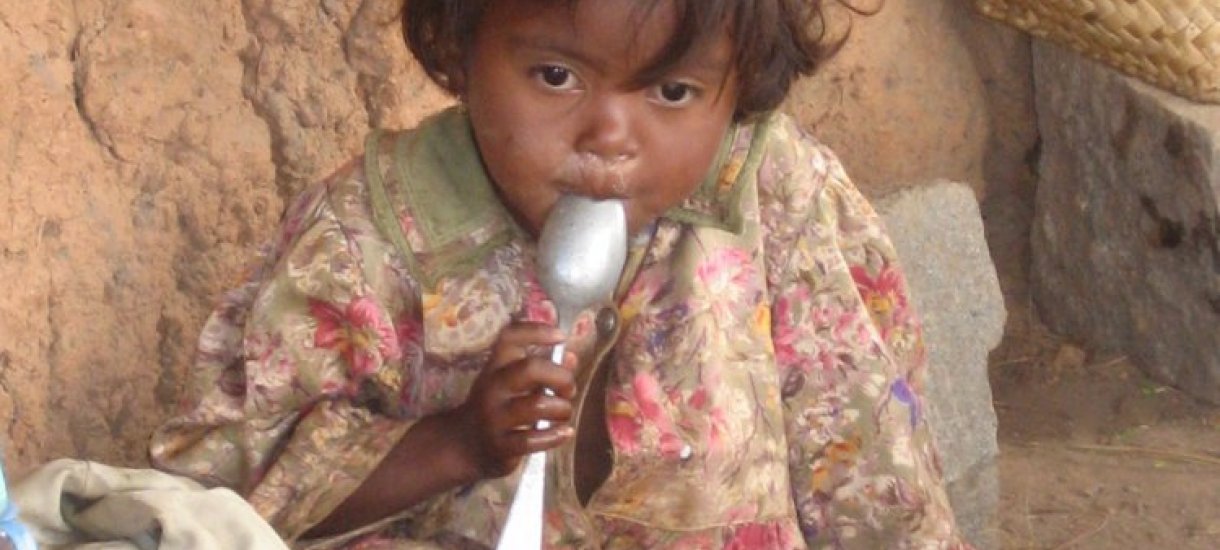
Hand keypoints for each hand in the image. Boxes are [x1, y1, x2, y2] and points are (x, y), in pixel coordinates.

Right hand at [448, 322, 576, 479]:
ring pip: (536, 405)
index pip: (509, 338)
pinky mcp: (500, 445)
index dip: (536, 331)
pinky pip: (533, 439)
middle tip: (569, 389)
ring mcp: (494, 418)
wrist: (462, 445)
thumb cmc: (496, 408)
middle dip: (560, 377)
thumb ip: (542, 371)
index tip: (560, 336)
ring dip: (561, 408)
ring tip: (564, 413)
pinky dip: (555, 435)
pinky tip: (565, 433)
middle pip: (530, 369)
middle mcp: (492, 388)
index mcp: (495, 367)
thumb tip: (572, 358)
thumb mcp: (513, 385)